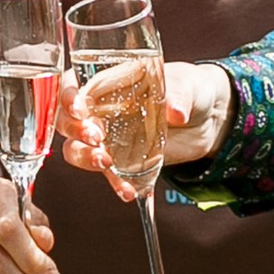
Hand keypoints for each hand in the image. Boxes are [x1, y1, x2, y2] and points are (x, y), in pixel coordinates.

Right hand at [58, 59, 229, 186]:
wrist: (206, 120)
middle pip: (66, 121)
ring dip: (86, 158)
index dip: (68, 98)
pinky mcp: (121, 162)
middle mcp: (99, 110)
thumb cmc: (190, 89)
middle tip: (96, 137)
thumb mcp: (188, 84)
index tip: (79, 109)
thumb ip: (180, 94)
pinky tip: (128, 191)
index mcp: (107, 82)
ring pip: (77, 150)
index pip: (73, 86)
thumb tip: (175, 110)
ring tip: (106, 163)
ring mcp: (107, 138)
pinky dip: (115, 184)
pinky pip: (107, 175)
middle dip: (75, 131)